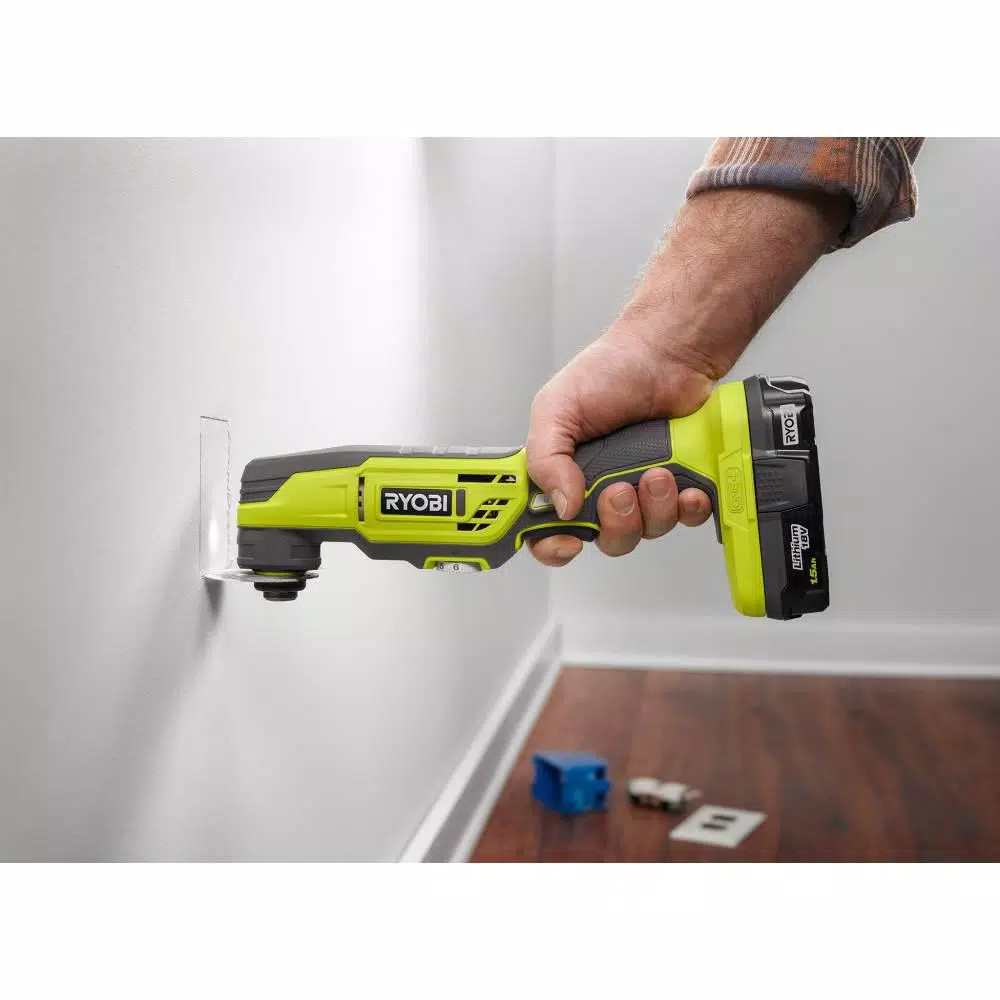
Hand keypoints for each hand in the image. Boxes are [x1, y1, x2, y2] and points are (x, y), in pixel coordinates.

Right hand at [525, 330, 715, 566]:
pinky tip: (687, 485)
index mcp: (563, 474)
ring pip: (647, 531)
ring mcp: (642, 490)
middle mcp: (601, 488)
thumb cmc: (610, 370)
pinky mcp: (681, 486)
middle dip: (616, 522)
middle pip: (605, 539)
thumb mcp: (556, 407)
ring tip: (658, 471)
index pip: (546, 530)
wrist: (669, 352)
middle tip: (621, 489)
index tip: (569, 540)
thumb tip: (561, 505)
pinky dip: (688, 507)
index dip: (553, 545)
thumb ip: (546, 458)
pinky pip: (685, 518)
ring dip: (654, 506)